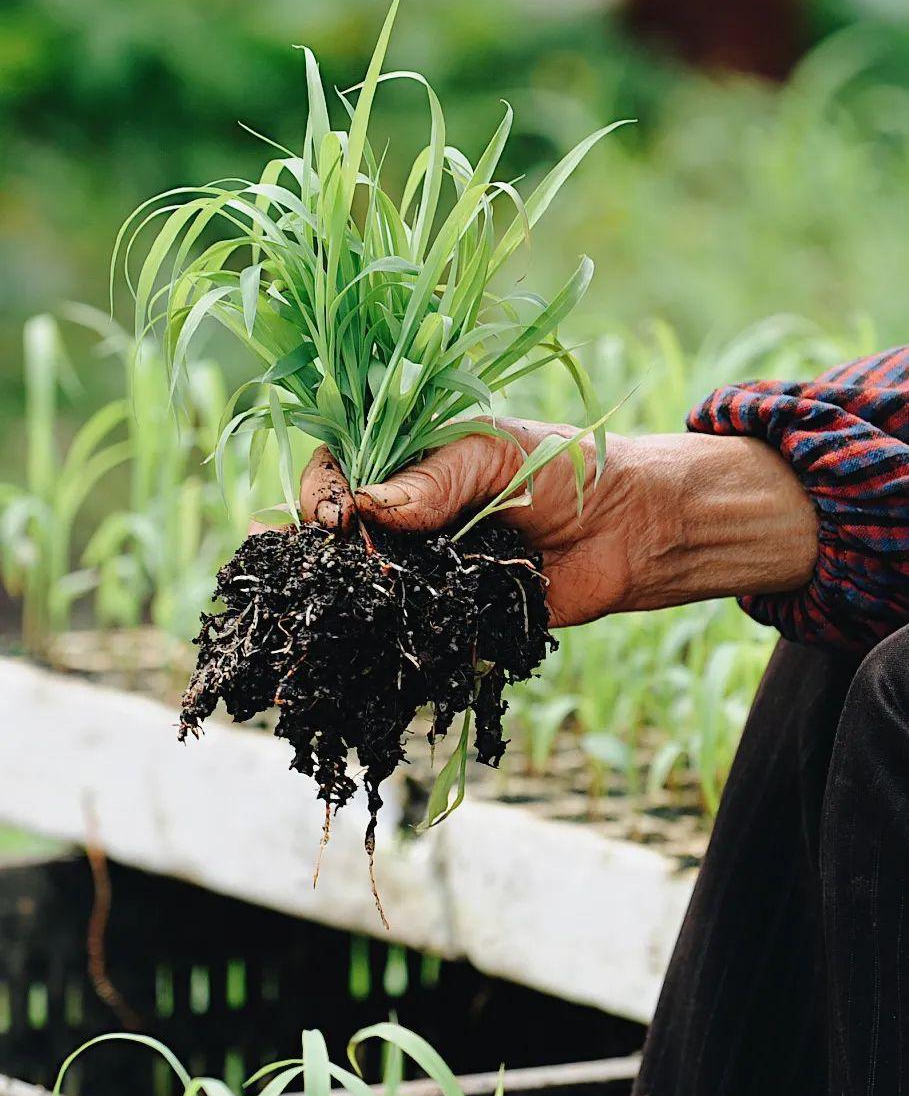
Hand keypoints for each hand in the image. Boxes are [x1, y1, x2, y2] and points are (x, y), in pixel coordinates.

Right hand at [300, 420, 635, 625]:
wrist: (631, 527)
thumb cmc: (566, 469)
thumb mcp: (492, 453)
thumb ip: (434, 477)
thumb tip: (367, 506)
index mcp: (409, 468)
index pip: (339, 474)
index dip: (322, 492)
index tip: (332, 513)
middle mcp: (408, 523)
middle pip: (338, 537)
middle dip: (311, 547)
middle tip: (293, 556)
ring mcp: (427, 572)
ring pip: (367, 589)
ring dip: (343, 597)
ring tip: (321, 600)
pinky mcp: (455, 619)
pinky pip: (413, 633)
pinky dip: (390, 639)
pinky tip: (364, 643)